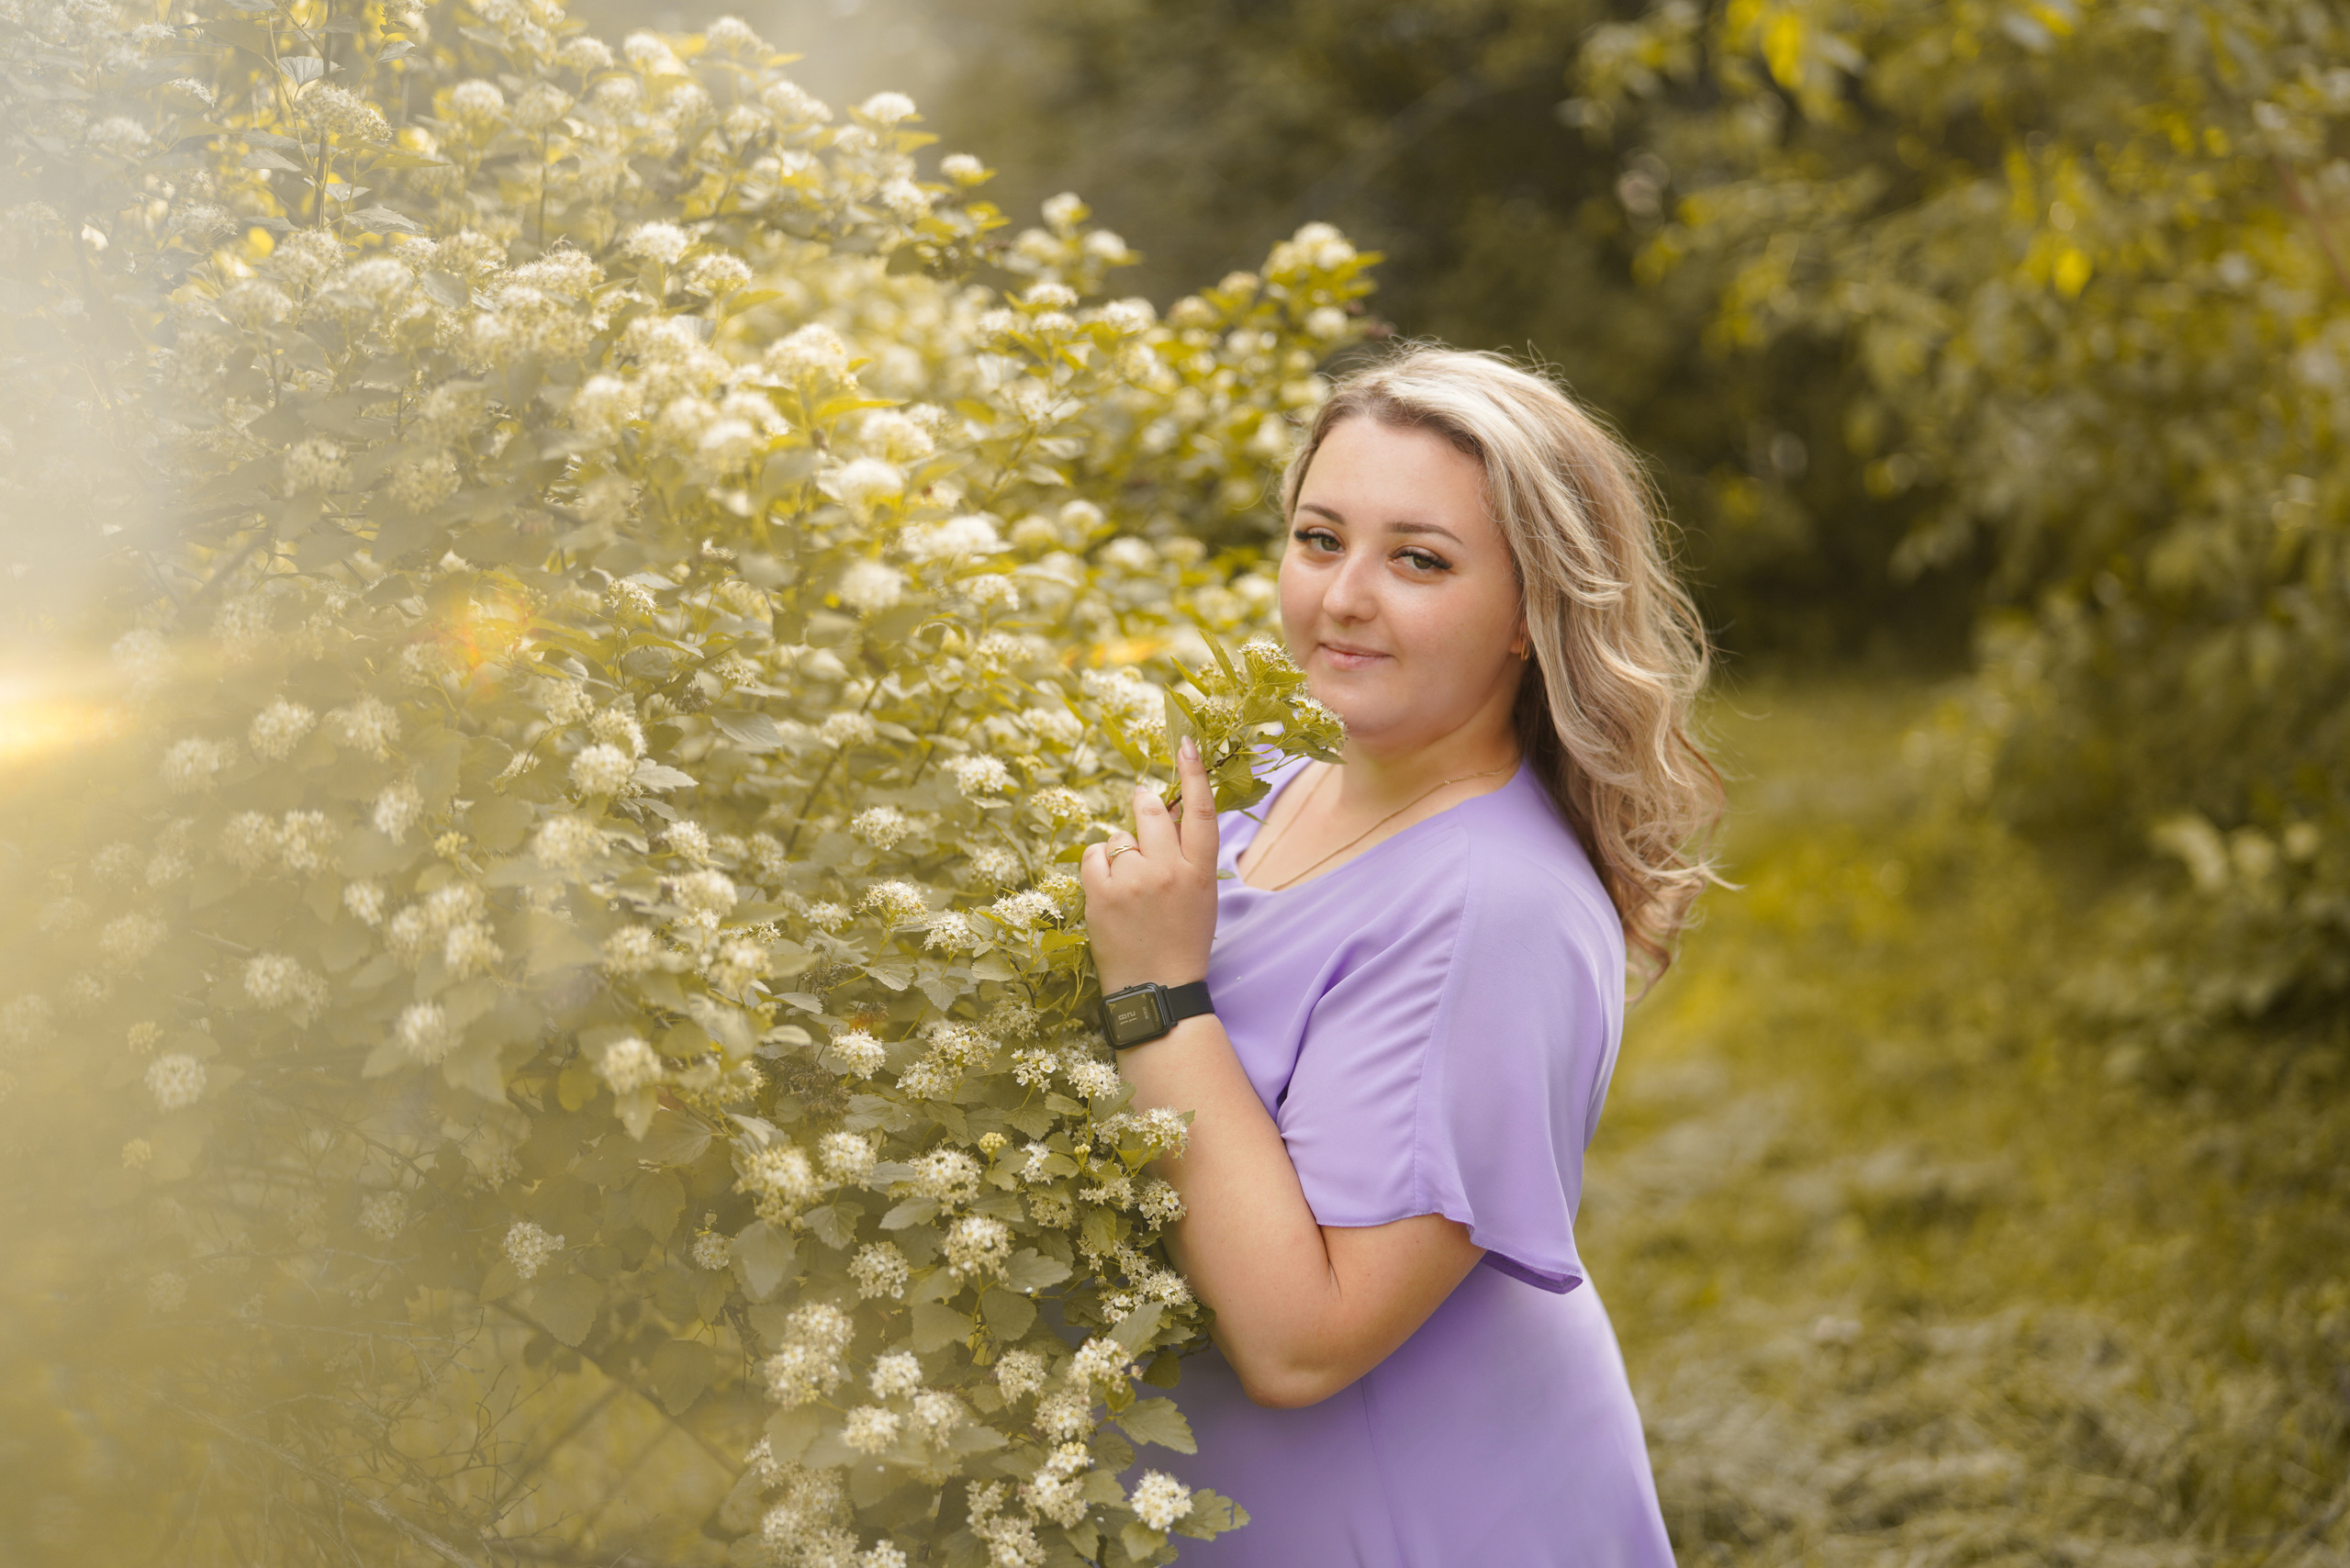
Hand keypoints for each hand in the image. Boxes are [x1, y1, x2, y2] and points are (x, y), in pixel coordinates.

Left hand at [1080, 735, 1219, 993]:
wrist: (1156, 989)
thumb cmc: (1181, 941)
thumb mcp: (1200, 896)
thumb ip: (1188, 855)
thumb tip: (1167, 812)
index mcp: (1201, 872)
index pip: (1201, 811)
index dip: (1193, 773)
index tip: (1185, 743)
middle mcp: (1170, 870)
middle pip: (1152, 811)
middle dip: (1144, 804)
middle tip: (1142, 804)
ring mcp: (1134, 881)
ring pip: (1120, 836)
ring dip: (1122, 851)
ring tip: (1129, 884)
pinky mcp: (1102, 893)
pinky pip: (1094, 855)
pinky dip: (1099, 865)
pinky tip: (1108, 889)